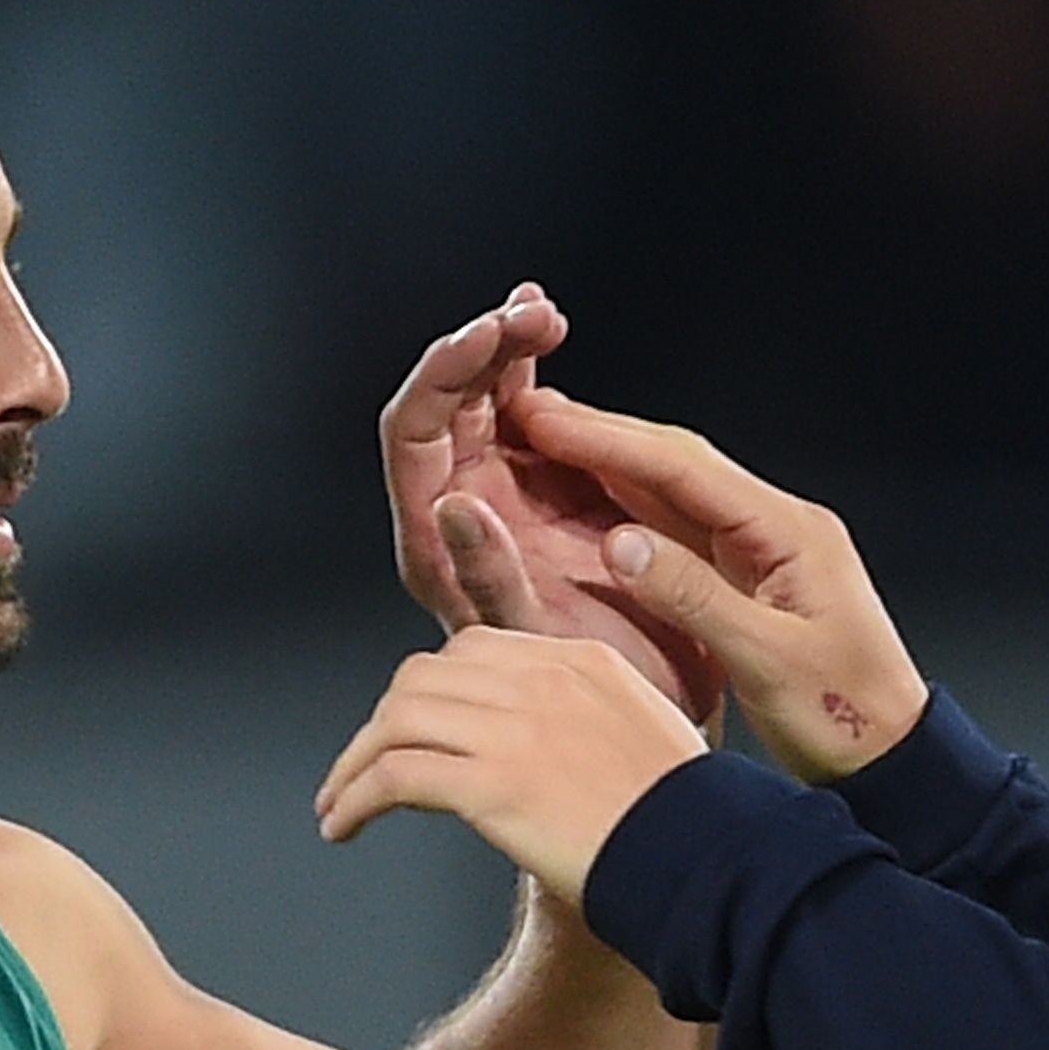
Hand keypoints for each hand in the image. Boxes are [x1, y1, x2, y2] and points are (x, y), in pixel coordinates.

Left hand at [313, 629, 712, 905]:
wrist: (705, 863)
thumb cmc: (687, 827)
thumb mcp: (651, 742)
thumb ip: (593, 726)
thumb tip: (552, 758)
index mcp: (582, 661)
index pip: (474, 649)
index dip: (428, 690)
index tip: (409, 728)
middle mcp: (543, 682)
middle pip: (423, 677)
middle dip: (383, 724)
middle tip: (364, 770)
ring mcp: (516, 729)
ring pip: (396, 721)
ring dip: (354, 765)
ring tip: (339, 806)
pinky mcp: (493, 784)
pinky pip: (395, 776)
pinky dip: (356, 799)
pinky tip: (345, 827)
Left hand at [377, 284, 723, 722]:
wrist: (636, 735)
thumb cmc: (581, 713)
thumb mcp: (532, 650)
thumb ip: (488, 581)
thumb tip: (453, 506)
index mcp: (436, 549)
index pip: (412, 434)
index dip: (445, 374)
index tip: (493, 336)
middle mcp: (456, 518)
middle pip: (443, 403)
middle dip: (483, 347)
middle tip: (533, 314)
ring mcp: (498, 502)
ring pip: (483, 404)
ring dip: (509, 349)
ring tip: (543, 314)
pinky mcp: (542, 497)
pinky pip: (525, 420)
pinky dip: (532, 372)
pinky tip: (548, 335)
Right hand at [502, 389, 926, 783]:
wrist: (892, 756)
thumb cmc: (847, 716)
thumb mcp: (769, 661)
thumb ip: (695, 598)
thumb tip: (620, 545)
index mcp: (790, 532)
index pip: (685, 468)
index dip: (608, 440)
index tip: (546, 421)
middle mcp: (778, 527)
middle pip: (678, 465)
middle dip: (603, 437)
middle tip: (531, 415)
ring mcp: (764, 552)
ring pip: (676, 493)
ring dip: (612, 467)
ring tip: (546, 444)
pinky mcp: (752, 580)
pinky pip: (682, 531)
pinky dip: (632, 511)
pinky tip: (593, 503)